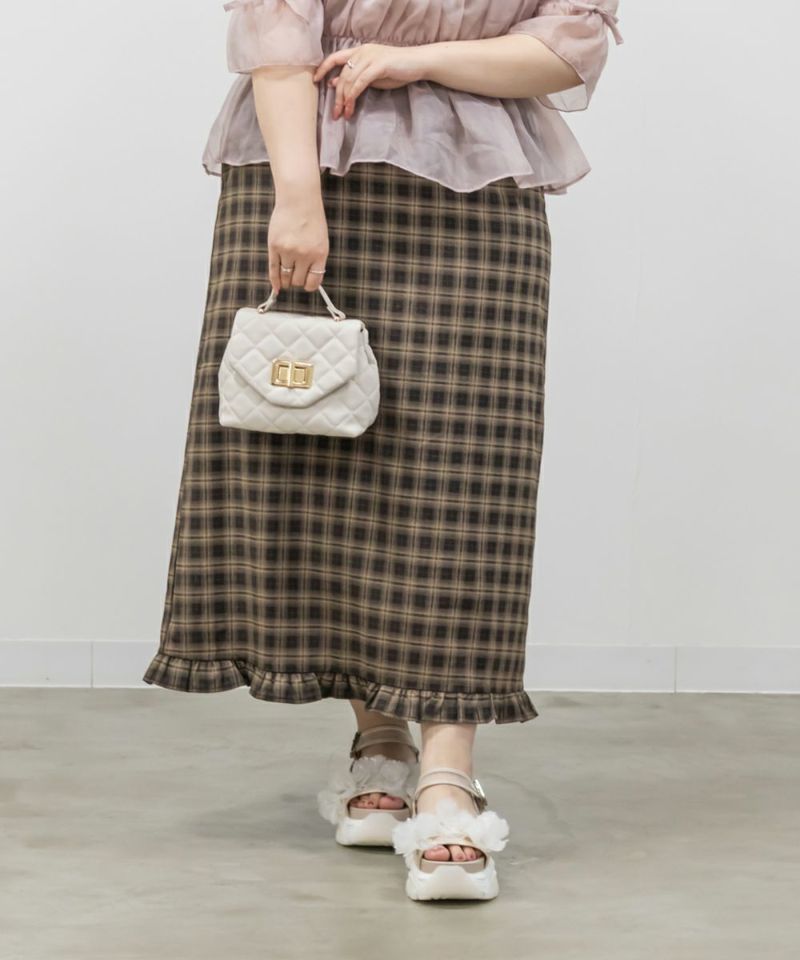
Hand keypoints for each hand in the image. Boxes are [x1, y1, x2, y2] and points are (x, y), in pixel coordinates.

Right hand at [268, 191, 328, 292]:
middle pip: (298, 281)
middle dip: (296, 281)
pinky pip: (273, 269)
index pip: (314, 282)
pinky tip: (276, 288)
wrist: (299, 199)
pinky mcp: (274, 246)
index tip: (306, 284)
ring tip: (286, 276)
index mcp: (319, 254)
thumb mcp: (321, 241)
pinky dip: (274, 281)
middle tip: (295, 275)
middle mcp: (304, 255)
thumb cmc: (311, 220)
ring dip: (286, 280)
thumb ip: (316, 261)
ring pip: (286, 277)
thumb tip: (308, 282)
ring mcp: (288, 251)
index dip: (309, 286)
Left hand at [312, 43, 429, 119]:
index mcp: (359, 51)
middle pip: (342, 75)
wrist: (417, 63)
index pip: (335, 57)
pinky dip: (354, 96)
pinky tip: (351, 107)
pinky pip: (360, 82)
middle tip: (335, 114)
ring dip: (345, 100)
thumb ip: (355, 79)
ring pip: (349, 80)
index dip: (323, 68)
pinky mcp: (378, 65)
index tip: (315, 80)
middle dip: (337, 97)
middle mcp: (362, 52)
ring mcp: (370, 57)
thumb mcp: (372, 76)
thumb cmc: (397, 70)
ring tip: (344, 115)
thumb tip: (335, 83)